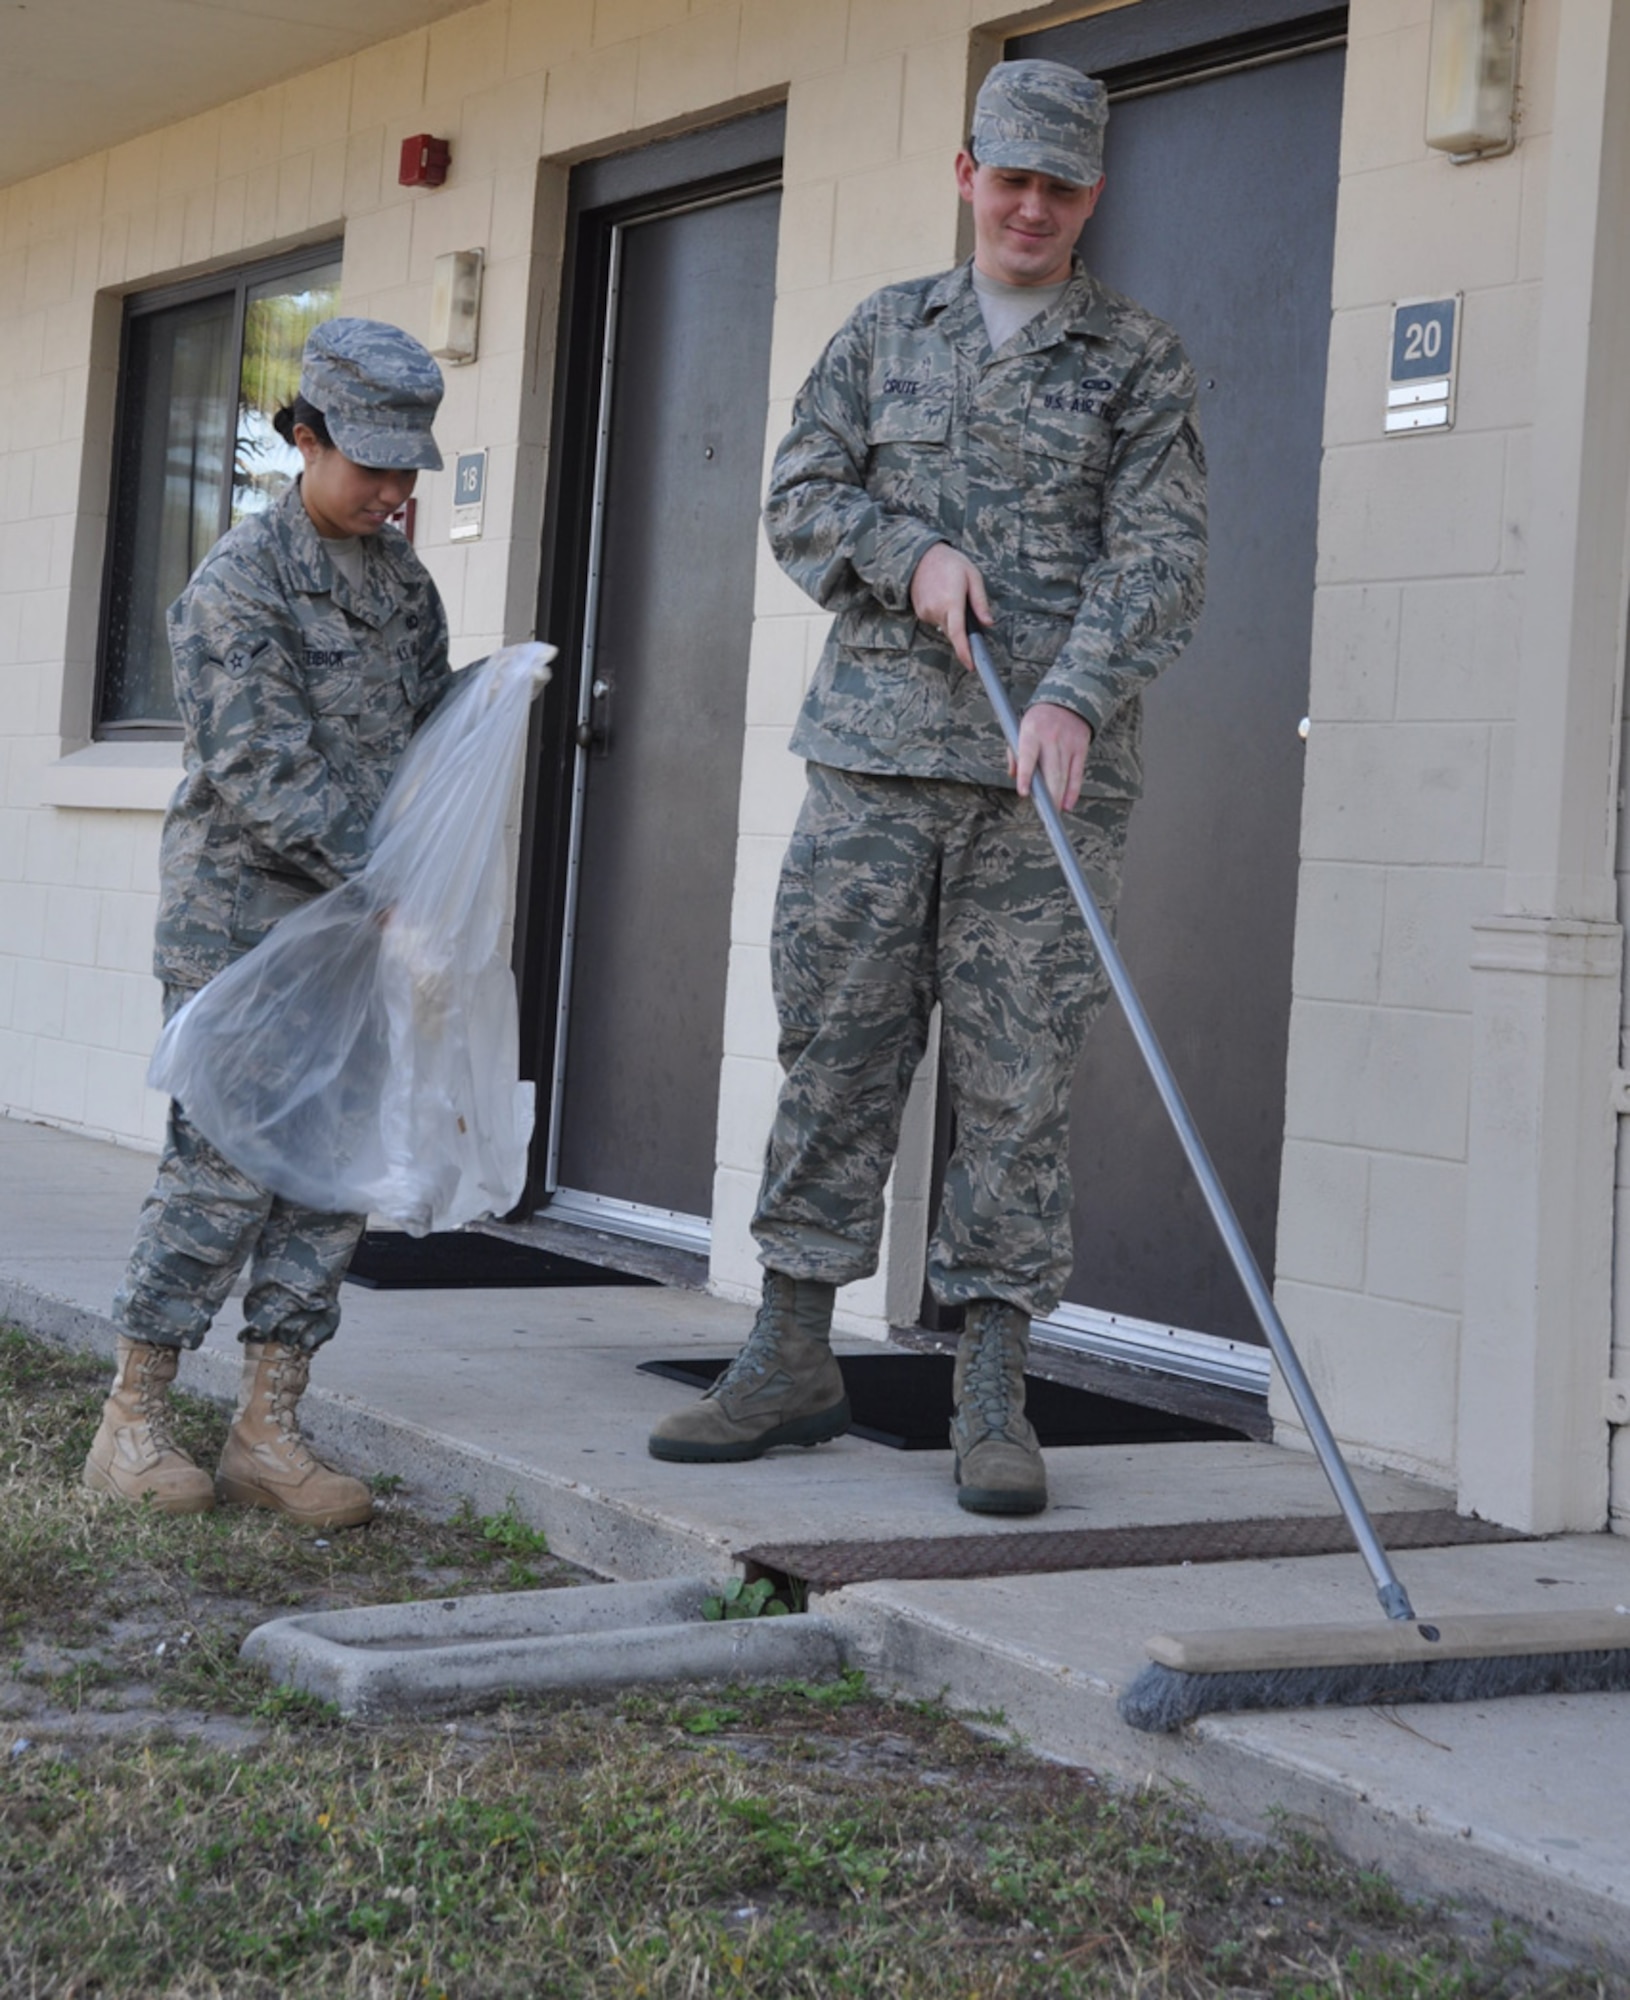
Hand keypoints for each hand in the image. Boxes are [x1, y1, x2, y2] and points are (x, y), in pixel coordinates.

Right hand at [909, 542, 992, 670]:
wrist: (922, 556)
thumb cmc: (950, 563)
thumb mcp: (972, 577)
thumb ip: (980, 602)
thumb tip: (988, 623)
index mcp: (951, 601)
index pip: (958, 633)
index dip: (964, 652)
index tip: (971, 665)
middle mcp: (936, 610)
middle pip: (954, 632)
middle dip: (962, 628)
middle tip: (964, 605)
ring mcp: (926, 613)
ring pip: (945, 626)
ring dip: (952, 618)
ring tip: (951, 593)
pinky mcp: (920, 613)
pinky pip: (936, 620)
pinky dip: (942, 614)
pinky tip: (941, 596)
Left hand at [1011, 701, 1092, 812]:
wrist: (1066, 700)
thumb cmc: (1038, 720)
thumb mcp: (1020, 728)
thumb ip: (1014, 752)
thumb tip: (1013, 775)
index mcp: (1031, 732)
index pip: (1028, 756)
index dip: (1025, 775)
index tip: (1024, 793)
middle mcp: (1051, 738)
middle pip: (1051, 771)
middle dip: (1049, 794)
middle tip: (1045, 812)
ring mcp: (1068, 743)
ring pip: (1064, 775)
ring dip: (1059, 796)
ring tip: (1054, 812)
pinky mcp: (1080, 748)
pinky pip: (1077, 773)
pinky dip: (1073, 791)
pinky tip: (1067, 804)